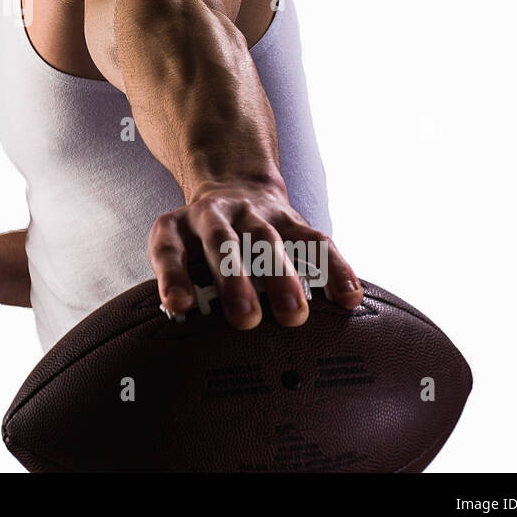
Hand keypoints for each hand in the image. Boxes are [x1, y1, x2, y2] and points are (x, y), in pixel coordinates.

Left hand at [147, 177, 362, 329]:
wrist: (232, 187)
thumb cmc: (200, 243)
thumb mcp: (178, 255)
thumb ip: (180, 287)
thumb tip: (184, 329)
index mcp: (177, 226)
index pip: (168, 248)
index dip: (173, 276)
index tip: (178, 305)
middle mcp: (213, 214)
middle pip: (222, 242)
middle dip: (234, 279)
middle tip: (245, 318)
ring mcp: (253, 214)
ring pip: (268, 240)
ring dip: (281, 277)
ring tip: (294, 314)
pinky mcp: (290, 218)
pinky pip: (314, 241)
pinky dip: (333, 268)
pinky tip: (347, 297)